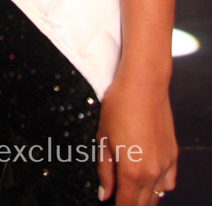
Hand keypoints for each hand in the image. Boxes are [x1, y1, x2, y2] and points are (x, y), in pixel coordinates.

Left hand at [96, 75, 176, 203]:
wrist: (144, 84)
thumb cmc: (119, 106)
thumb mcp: (103, 138)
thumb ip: (105, 170)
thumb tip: (104, 194)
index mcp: (132, 172)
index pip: (127, 205)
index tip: (111, 205)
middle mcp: (152, 173)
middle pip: (143, 204)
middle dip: (130, 205)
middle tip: (118, 198)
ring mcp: (165, 165)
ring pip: (157, 195)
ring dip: (144, 198)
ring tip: (130, 191)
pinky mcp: (173, 155)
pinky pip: (169, 182)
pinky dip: (159, 187)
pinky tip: (149, 181)